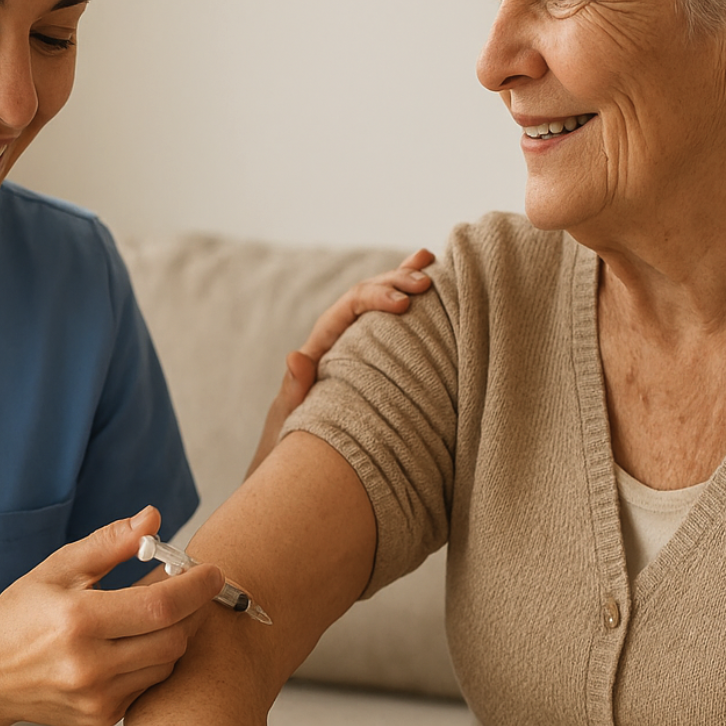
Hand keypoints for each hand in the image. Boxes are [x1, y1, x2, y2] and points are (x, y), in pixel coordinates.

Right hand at [0, 506, 224, 725]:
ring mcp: (97, 698)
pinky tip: (135, 644)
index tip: (213, 571)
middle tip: (188, 588)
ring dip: (173, 636)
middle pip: (173, 639)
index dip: (196, 586)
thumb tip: (153, 518)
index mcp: (78, 620)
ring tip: (158, 613)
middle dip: (191, 611)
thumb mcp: (58, 569)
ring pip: (167, 664)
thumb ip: (109, 543)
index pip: (161, 605)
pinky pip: (149, 686)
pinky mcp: (101, 718)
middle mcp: (90, 666)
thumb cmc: (22, 614)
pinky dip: (152, 661)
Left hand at [246, 248, 434, 476]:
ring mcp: (357, 345)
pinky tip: (432, 287)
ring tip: (431, 261)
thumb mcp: (293, 417)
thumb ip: (294, 388)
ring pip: (380, 301)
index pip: (350, 306)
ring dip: (403, 279)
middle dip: (396, 282)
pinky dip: (410, 303)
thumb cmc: (294, 442)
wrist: (300, 464)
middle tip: (427, 282)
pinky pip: (392, 325)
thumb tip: (295, 356)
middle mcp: (339, 337)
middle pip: (368, 294)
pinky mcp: (375, 357)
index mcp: (323, 344)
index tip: (405, 304)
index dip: (377, 297)